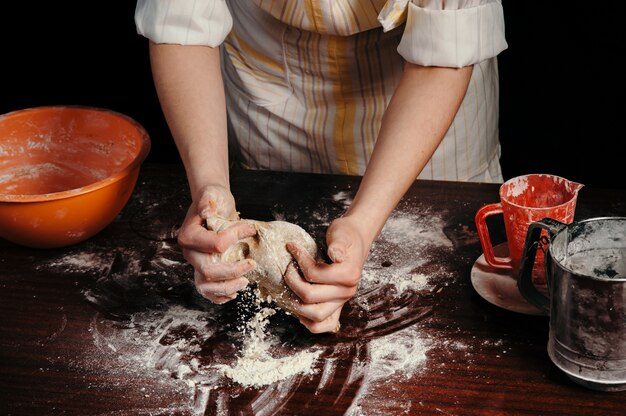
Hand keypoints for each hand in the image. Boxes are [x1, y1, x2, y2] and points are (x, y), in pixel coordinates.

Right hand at [177, 185, 256, 303]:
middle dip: (232, 270)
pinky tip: (235, 292)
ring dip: (226, 288)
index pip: (215, 244)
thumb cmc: (213, 200)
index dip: (235, 237)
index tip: (251, 229)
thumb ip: (208, 201)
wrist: (213, 207)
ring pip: (206, 286)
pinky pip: (208, 291)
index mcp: (189, 236)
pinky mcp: (204, 271)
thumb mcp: (212, 194)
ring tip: (245, 283)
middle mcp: (190, 253)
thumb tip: (207, 211)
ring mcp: (196, 264)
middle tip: (252, 264)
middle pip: (208, 270)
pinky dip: (220, 296)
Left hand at [285, 215, 369, 332]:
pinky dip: (308, 322)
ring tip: (289, 286)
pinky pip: (324, 325)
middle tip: (287, 267)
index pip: (313, 275)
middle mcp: (347, 292)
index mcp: (349, 275)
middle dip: (292, 281)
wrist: (356, 238)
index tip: (292, 247)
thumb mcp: (341, 234)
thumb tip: (335, 256)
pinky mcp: (336, 306)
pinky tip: (299, 309)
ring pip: (315, 316)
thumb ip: (338, 245)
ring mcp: (341, 301)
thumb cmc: (346, 235)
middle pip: (310, 296)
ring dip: (296, 303)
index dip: (299, 260)